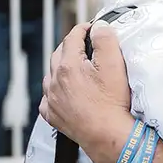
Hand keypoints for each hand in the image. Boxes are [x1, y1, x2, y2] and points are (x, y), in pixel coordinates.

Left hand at [40, 22, 131, 162]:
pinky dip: (54, 91)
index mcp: (68, 65)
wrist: (107, 134)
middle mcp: (55, 81)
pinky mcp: (53, 115)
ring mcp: (51, 99)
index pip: (72, 37)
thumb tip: (99, 27)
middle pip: (58, 53)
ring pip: (50, 75)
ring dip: (61, 68)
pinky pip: (47, 98)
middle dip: (71, 46)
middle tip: (85, 45)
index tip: (91, 28)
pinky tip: (64, 92)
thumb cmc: (112, 102)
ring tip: (76, 68)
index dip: (83, 29)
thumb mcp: (114, 64)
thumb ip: (105, 40)